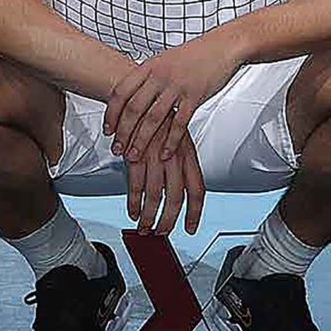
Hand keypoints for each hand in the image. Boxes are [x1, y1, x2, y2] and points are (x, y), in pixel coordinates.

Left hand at [104, 31, 242, 164]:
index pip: (121, 92)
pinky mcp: (194, 96)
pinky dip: (171, 141)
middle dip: (123, 133)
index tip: (108, 130)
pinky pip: (179, 123)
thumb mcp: (163, 60)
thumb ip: (147, 76)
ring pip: (153, 119)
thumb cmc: (194, 54)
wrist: (222, 46)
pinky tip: (165, 153)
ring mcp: (176, 87)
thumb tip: (131, 92)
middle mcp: (159, 76)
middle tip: (117, 149)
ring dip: (141, 140)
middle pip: (133, 108)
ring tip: (135, 155)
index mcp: (149, 66)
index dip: (111, 113)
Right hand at [127, 116, 204, 235]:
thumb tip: (183, 192)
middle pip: (175, 198)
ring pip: (154, 196)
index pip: (197, 189)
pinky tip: (132, 211)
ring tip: (145, 227)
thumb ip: (181, 164)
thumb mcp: (177, 139)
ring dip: (149, 216)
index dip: (195, 212)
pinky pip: (135, 186)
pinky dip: (133, 203)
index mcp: (187, 154)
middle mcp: (173, 157)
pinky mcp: (134, 156)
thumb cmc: (158, 120)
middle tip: (162, 232)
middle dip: (168, 221)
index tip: (191, 227)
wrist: (139, 97)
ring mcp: (154, 157)